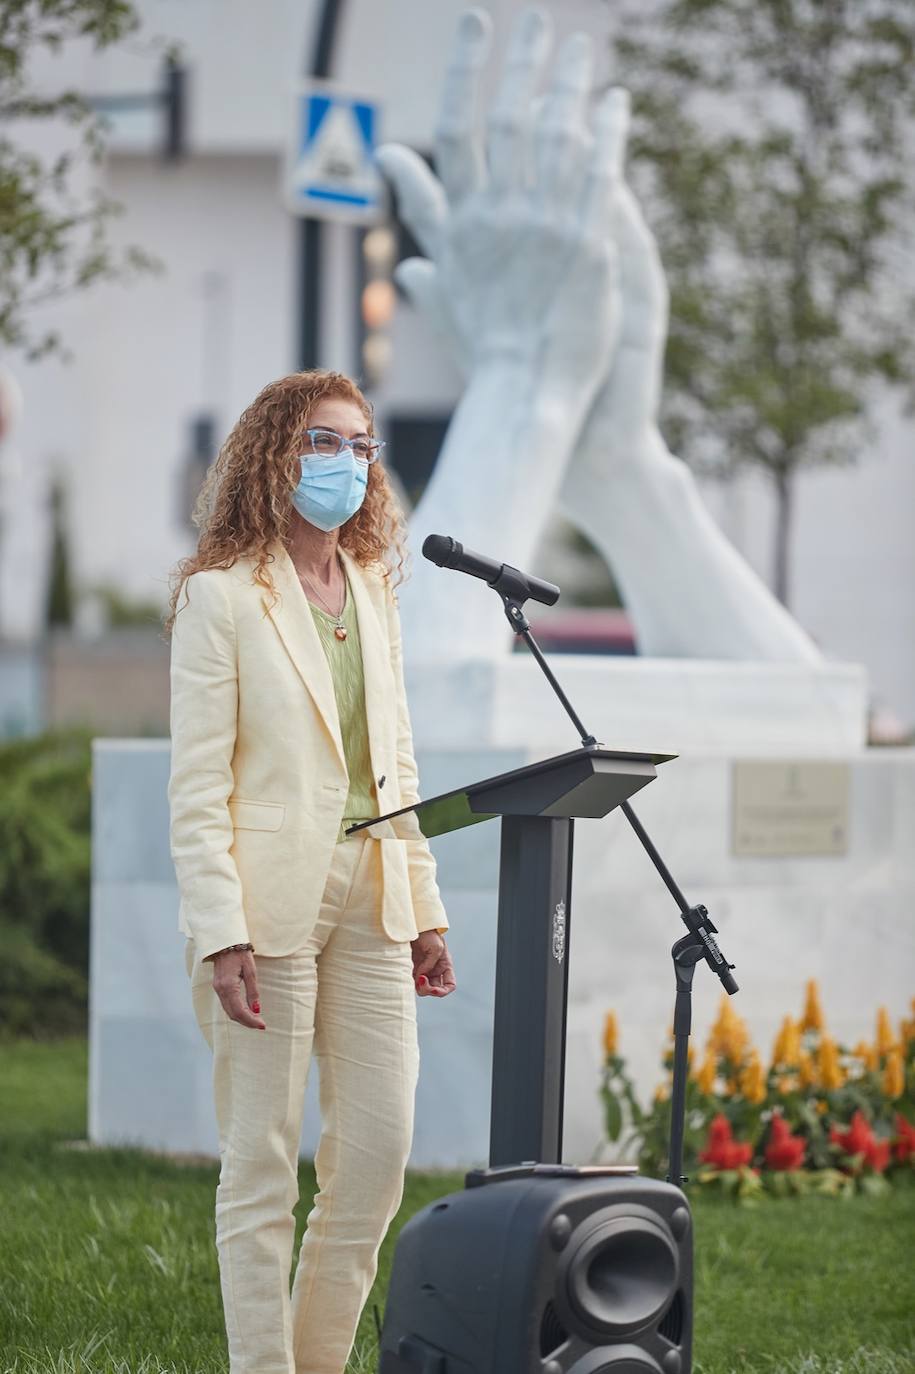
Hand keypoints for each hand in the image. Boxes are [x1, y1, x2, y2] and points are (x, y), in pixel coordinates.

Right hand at [211, 949, 265, 1029]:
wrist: (225, 942)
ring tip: (255, 1020)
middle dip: (247, 1022)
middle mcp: (220, 990)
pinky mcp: (217, 986)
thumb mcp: (251, 971)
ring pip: (228, 1011)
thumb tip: (256, 1010)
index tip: (262, 1025)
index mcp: (228, 986)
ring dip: (241, 1018)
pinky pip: (226, 1004)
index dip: (251, 1021)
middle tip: (261, 1025)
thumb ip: (253, 991)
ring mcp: (217, 989)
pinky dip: (236, 1011)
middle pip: (233, 1014)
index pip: (239, 1011)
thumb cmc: (240, 953)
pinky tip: (246, 1011)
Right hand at [377, 6, 624, 421]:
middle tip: (539, 19)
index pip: (460, 126)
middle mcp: (502, 214)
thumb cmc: (483, 342)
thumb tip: (389, 159)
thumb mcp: (443, 273)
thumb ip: (424, 210)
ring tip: (582, 48)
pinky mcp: (589, 244)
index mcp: (465, 219)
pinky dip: (609, 130)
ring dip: (571, 83)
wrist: (523, 389)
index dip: (468, 69)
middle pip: (513, 117)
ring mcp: (547, 227)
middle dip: (526, 60)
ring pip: (559, 135)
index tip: (478, 24)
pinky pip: (601, 173)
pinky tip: (618, 101)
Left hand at [410, 931, 455, 997]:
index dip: (443, 991)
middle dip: (428, 989)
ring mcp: (422, 971)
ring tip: (413, 975)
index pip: (449, 985)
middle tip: (420, 979)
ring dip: (418, 986)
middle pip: (434, 990)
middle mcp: (434, 971)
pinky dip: (409, 982)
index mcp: (444, 966)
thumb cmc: (428, 934)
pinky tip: (407, 973)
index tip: (434, 989)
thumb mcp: (435, 947)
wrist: (413, 925)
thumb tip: (420, 977)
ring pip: (422, 988)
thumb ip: (430, 964)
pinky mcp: (411, 969)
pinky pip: (411, 982)